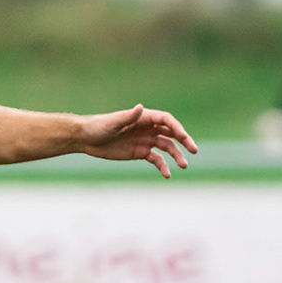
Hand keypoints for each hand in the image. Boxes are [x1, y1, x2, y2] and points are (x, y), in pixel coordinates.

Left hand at [81, 104, 196, 178]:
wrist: (87, 139)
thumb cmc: (99, 127)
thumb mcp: (113, 122)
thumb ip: (129, 116)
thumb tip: (140, 107)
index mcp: (144, 118)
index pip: (166, 120)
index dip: (177, 127)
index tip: (184, 137)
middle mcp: (148, 128)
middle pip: (171, 133)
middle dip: (184, 141)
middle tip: (194, 150)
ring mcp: (145, 140)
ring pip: (167, 147)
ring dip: (176, 156)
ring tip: (184, 166)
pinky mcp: (140, 152)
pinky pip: (156, 159)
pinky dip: (163, 166)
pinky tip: (167, 174)